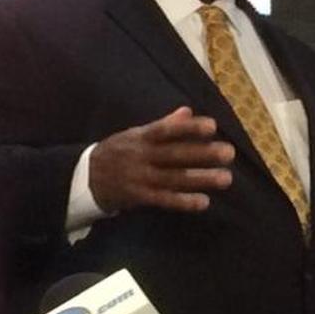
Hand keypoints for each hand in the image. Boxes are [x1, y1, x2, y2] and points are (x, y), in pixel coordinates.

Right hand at [89, 106, 233, 212]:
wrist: (85, 178)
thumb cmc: (119, 151)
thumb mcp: (136, 134)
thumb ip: (164, 124)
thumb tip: (188, 111)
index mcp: (141, 137)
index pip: (167, 130)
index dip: (189, 128)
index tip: (212, 126)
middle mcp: (141, 156)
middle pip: (175, 155)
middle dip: (203, 154)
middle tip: (229, 153)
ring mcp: (140, 178)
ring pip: (174, 179)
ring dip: (201, 179)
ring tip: (226, 179)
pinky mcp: (139, 198)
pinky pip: (164, 200)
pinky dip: (183, 202)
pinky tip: (204, 202)